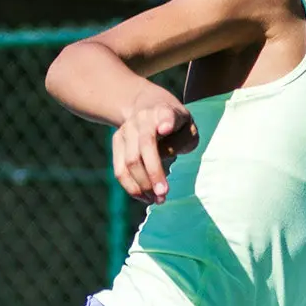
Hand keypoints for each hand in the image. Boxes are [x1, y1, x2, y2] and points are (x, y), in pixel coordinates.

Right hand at [113, 89, 198, 203]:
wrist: (147, 105)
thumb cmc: (176, 124)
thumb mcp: (188, 128)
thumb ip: (182, 140)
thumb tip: (162, 154)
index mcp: (164, 111)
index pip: (165, 116)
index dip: (165, 122)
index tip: (165, 129)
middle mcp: (142, 119)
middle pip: (144, 148)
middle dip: (153, 173)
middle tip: (163, 194)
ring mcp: (126, 130)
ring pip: (129, 162)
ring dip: (143, 185)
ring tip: (158, 200)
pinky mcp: (116, 141)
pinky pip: (119, 169)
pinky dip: (131, 187)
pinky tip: (146, 198)